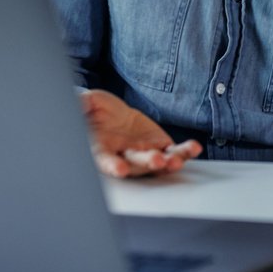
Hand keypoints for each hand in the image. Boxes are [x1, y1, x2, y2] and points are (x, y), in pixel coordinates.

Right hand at [80, 89, 202, 177]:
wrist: (113, 115)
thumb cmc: (94, 112)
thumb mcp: (86, 103)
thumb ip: (82, 104)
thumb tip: (78, 102)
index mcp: (100, 150)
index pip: (105, 161)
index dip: (112, 166)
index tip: (119, 169)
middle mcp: (123, 157)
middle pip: (135, 164)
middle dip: (146, 163)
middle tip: (156, 161)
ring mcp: (143, 154)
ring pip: (157, 163)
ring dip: (168, 163)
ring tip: (176, 161)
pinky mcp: (160, 147)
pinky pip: (174, 153)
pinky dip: (185, 152)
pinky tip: (194, 148)